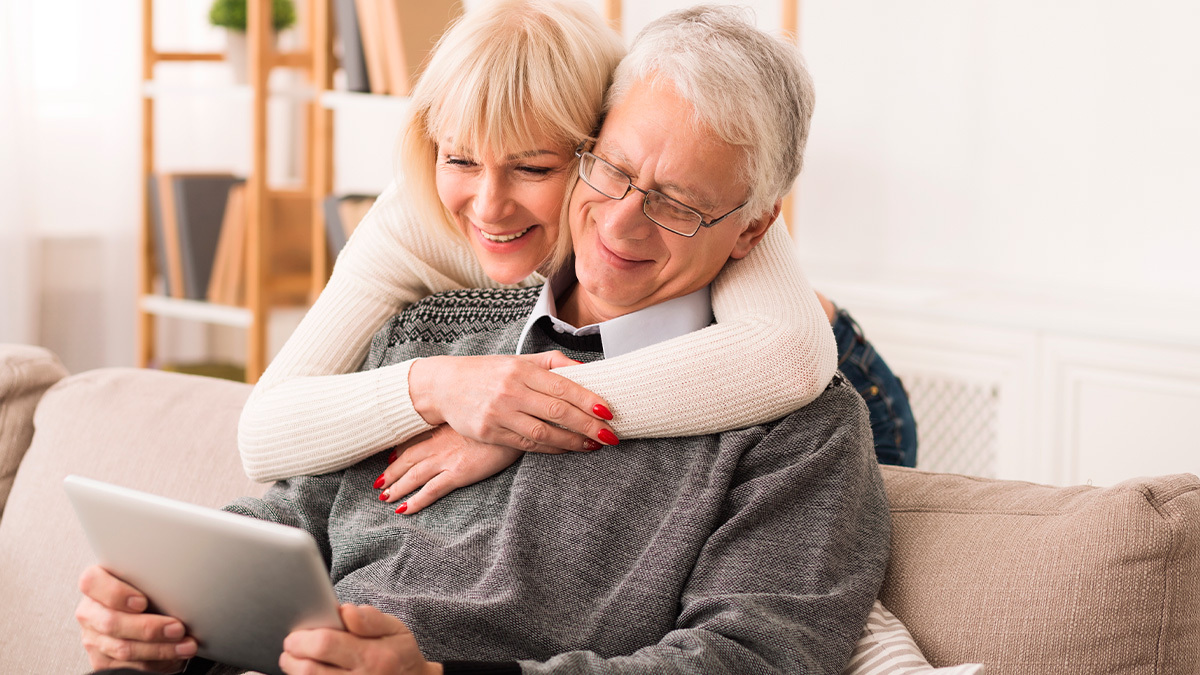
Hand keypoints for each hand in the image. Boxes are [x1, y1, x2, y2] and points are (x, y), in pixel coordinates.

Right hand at [75, 565, 196, 672]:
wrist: (147, 623)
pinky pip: (129, 666)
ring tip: (186, 645)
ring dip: (160, 649)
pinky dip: (157, 661)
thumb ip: (152, 580)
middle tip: (178, 628)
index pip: (92, 582)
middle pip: (111, 622)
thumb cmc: (149, 595)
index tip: (143, 602)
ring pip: (123, 648)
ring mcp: (94, 638)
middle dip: (149, 628)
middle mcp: (90, 612)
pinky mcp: (102, 661)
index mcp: (97, 584)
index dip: (116, 593)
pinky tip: (175, 656)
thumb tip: (183, 584)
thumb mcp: (149, 582)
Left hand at [280, 604, 440, 674]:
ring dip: (295, 671)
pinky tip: (307, 672)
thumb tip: (344, 611)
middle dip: (291, 656)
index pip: (325, 644)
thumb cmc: (399, 654)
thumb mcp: (395, 629)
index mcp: (374, 656)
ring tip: (295, 661)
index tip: (295, 635)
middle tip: (290, 648)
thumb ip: (369, 619)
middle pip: (309, 670)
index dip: (303, 639)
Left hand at [376, 425, 522, 514]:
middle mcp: (440, 444)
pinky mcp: (458, 474)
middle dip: (392, 472)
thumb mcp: (477, 412)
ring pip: (413, 476)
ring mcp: (447, 459)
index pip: (414, 440)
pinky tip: (404, 510)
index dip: (399, 450)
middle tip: (378, 483)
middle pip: (407, 459)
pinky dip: (415, 501)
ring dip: (397, 488)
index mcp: (443, 428)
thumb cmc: (499, 415)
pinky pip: (431, 491)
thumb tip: (460, 421)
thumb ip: (464, 417)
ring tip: (385, 498)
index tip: (389, 457)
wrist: (514, 420)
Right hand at [407, 351, 618, 452]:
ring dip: (572, 442)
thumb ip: (554, 363)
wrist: (443, 385)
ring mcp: (499, 413)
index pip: (563, 386)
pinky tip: (567, 448)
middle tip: (610, 436)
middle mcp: (511, 390)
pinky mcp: (489, 432)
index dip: (589, 400)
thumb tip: (587, 370)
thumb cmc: (488, 371)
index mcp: (522, 369)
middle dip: (588, 425)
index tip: (610, 412)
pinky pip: (527, 444)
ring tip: (593, 445)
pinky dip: (551, 448)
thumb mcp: (519, 359)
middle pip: (557, 411)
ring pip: (543, 432)